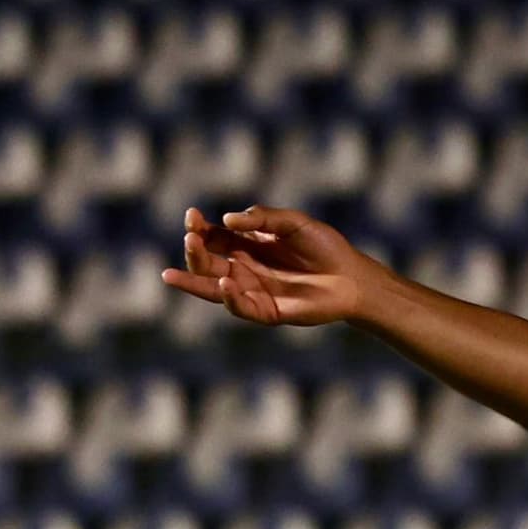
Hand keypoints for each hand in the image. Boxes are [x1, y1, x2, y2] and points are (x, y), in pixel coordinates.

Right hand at [160, 205, 384, 327]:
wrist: (351, 277)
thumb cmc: (324, 246)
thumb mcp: (293, 223)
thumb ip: (262, 219)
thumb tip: (226, 220)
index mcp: (247, 244)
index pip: (213, 237)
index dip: (198, 228)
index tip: (191, 217)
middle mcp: (244, 268)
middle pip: (207, 262)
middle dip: (194, 250)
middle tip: (190, 238)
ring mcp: (253, 290)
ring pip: (213, 288)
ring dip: (194, 280)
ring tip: (175, 271)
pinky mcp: (266, 311)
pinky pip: (240, 307)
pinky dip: (229, 297)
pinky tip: (225, 282)